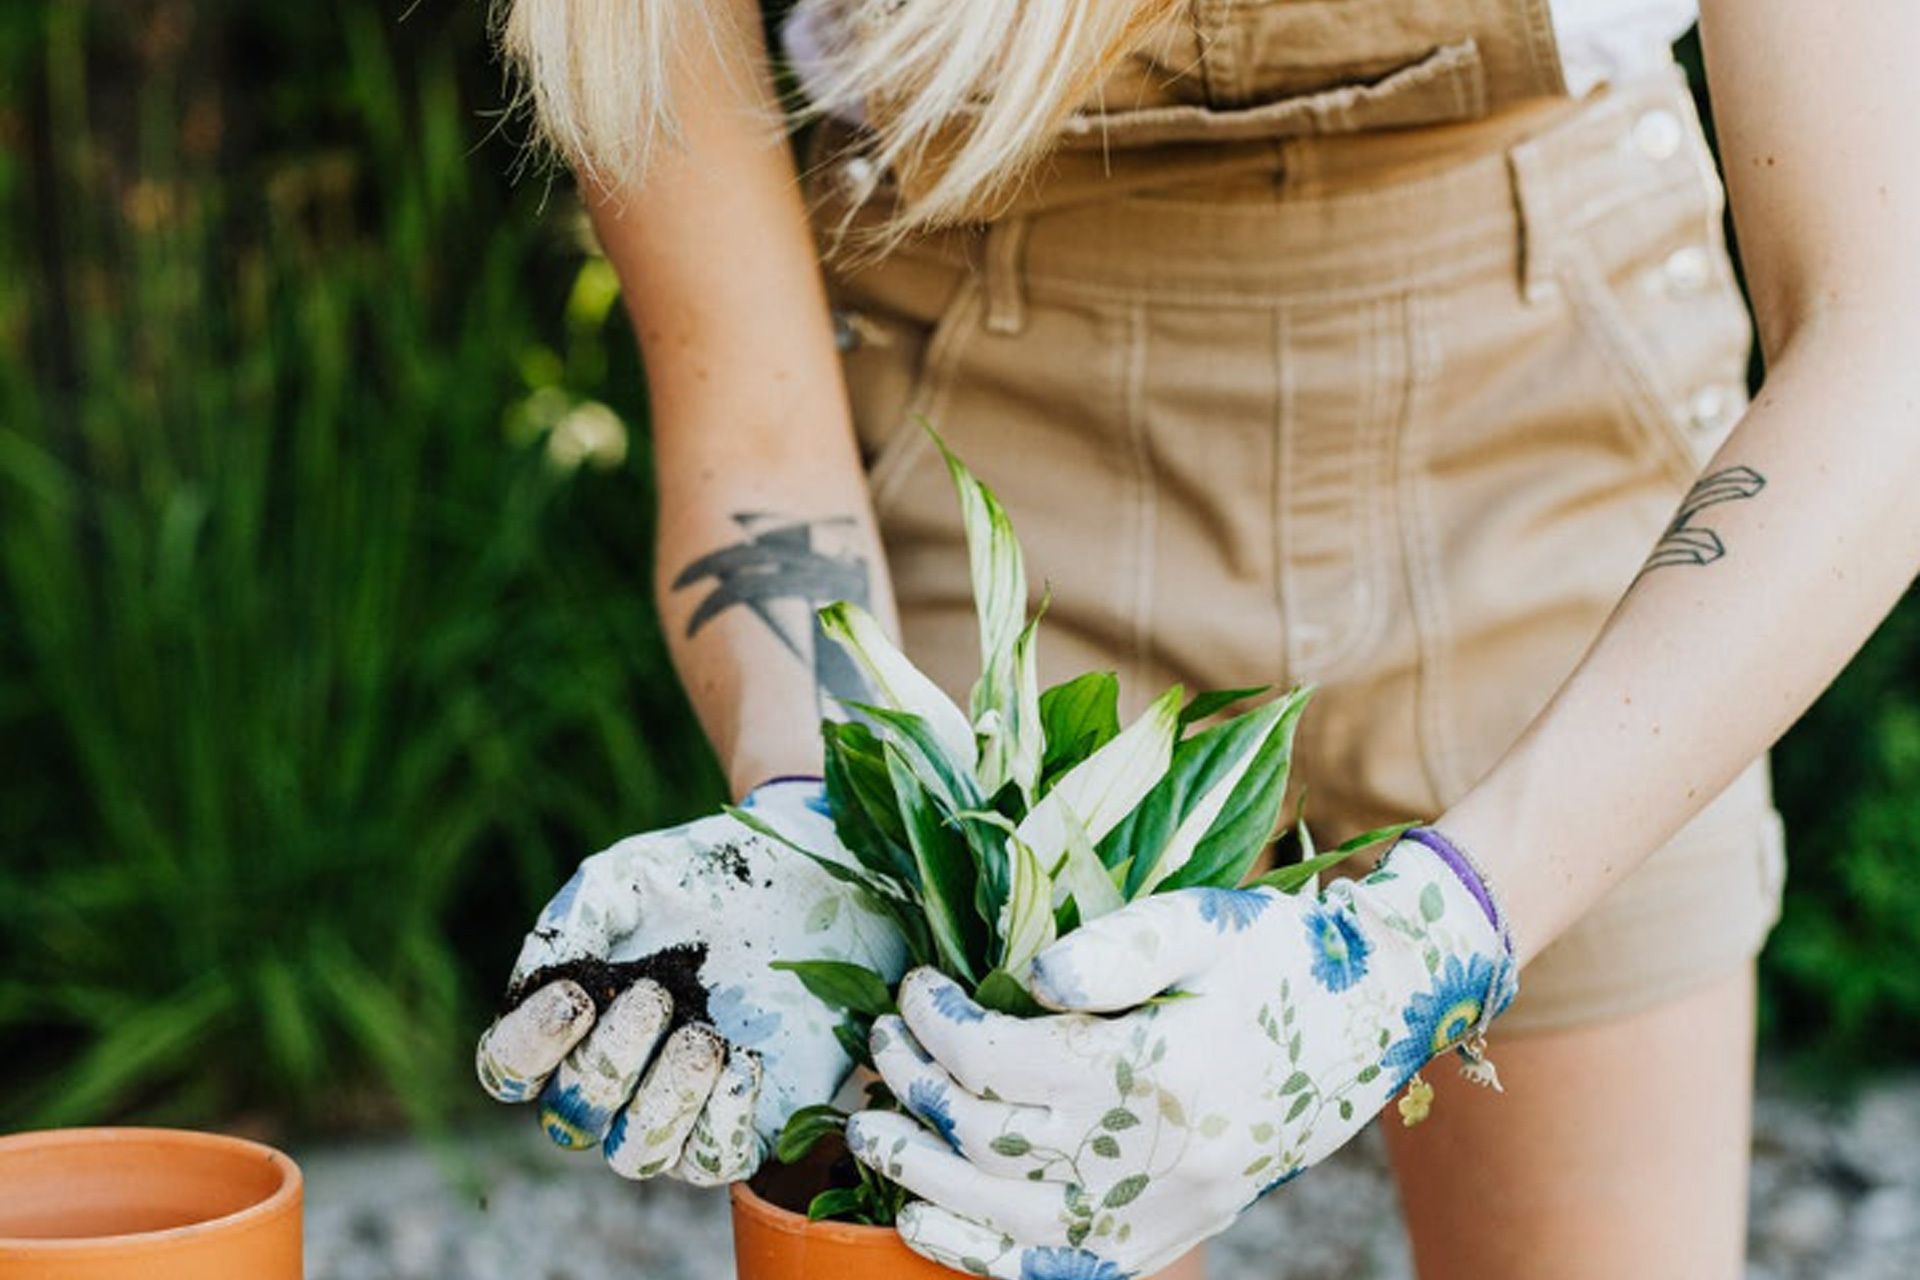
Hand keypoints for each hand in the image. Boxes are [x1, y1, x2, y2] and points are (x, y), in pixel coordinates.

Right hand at [476, 779, 905, 1184]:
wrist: (804, 876)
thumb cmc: (704, 877)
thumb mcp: (630, 876)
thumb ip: (574, 918)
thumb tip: (540, 979)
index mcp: (570, 1023)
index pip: (509, 1070)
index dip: (528, 1047)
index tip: (575, 995)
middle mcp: (613, 1080)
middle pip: (573, 1118)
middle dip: (609, 1061)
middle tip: (655, 995)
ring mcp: (679, 1108)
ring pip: (637, 1156)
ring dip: (664, 1101)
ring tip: (704, 1037)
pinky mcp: (748, 1120)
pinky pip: (716, 1163)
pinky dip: (723, 1121)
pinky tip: (745, 1062)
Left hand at [846, 830, 1515, 1277]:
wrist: (1371, 1018)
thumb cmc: (1275, 956)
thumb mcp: (1201, 922)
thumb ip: (1113, 947)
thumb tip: (1027, 979)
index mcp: (1156, 1067)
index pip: (1000, 1059)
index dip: (936, 1022)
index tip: (915, 986)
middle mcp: (1157, 1155)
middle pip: (988, 1137)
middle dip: (912, 1087)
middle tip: (878, 1041)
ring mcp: (1165, 1210)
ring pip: (1006, 1216)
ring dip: (920, 1175)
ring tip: (868, 1130)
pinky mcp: (1170, 1236)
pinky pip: (1059, 1269)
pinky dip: (980, 1256)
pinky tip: (922, 1224)